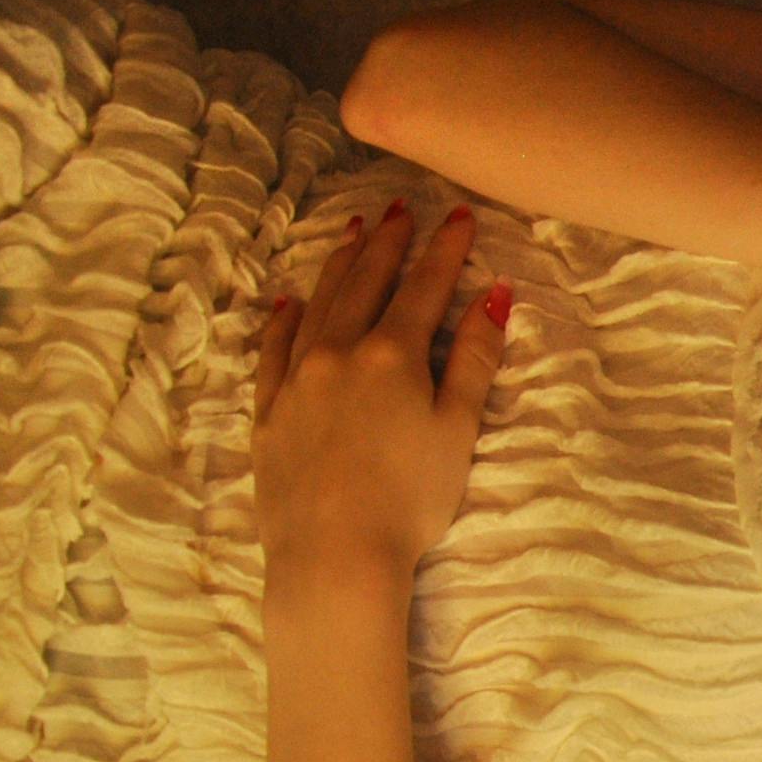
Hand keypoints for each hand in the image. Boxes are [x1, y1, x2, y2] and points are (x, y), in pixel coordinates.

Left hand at [254, 197, 510, 590]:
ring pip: (318, 305)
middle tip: (400, 208)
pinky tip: (290, 302)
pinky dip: (284, 320)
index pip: (423, 288)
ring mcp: (296, 380)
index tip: (460, 216)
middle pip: (366, 283)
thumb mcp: (456, 429)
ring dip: (339, 266)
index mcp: (392, 355)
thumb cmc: (409, 499)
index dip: (444, 250)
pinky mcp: (269, 412)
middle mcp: (338, 353)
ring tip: (352, 233)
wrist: (333, 554)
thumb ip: (472, 360)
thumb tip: (492, 296)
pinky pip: (273, 350)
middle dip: (387, 243)